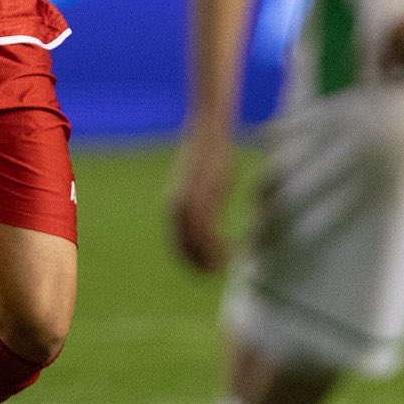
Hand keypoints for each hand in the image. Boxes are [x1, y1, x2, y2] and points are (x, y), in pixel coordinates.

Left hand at [167, 130, 232, 273]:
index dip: (188, 261)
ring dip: (209, 257)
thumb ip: (199, 198)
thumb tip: (206, 212)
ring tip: (222, 268)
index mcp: (174, 205)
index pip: (176, 243)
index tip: (204, 272)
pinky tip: (229, 250)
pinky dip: (216, 244)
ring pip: (196, 239)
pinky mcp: (206, 192)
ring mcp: (191, 199)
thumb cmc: (208, 155)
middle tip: (215, 274)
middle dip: (198, 264)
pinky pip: (208, 226)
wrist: (208, 129)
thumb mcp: (201, 182)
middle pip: (183, 245)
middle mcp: (177, 205)